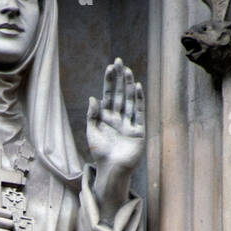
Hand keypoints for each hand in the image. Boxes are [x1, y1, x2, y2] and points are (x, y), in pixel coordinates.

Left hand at [87, 57, 144, 177]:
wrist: (111, 170)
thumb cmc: (100, 153)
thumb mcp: (92, 133)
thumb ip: (92, 115)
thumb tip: (93, 97)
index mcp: (106, 118)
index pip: (108, 95)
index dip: (109, 82)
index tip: (110, 67)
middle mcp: (118, 118)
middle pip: (120, 94)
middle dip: (120, 78)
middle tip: (119, 61)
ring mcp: (129, 123)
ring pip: (130, 100)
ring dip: (129, 85)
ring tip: (127, 71)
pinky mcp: (138, 130)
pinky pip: (139, 112)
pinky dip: (139, 100)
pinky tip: (137, 87)